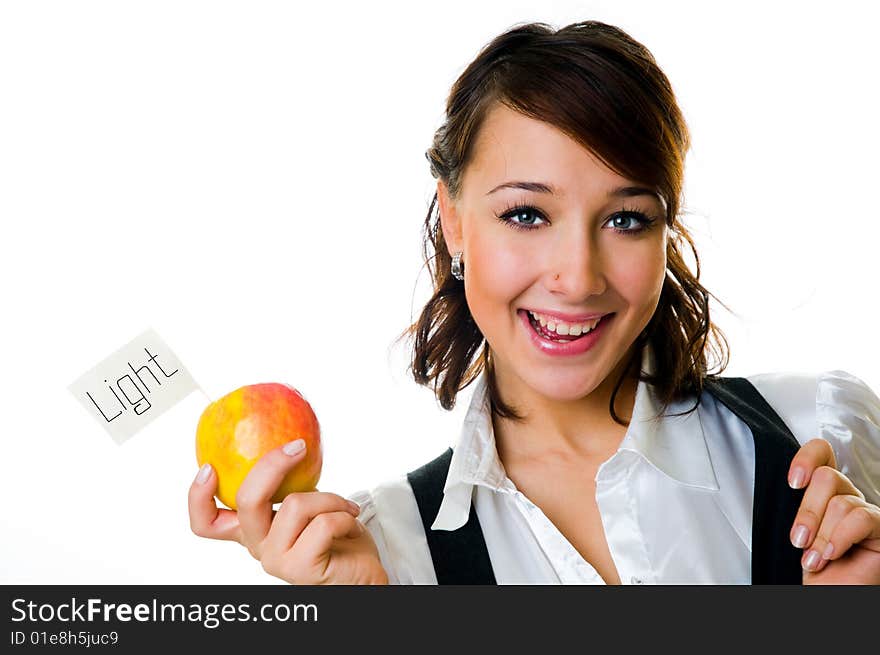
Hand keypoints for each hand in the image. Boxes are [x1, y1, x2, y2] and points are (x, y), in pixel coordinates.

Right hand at [188, 440, 388, 584]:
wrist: (363, 573)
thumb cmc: (338, 536)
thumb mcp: (308, 504)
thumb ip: (291, 483)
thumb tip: (290, 436)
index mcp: (253, 530)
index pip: (206, 523)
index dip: (197, 496)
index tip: (209, 467)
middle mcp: (258, 546)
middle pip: (246, 500)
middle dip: (273, 465)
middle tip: (298, 446)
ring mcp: (276, 559)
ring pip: (296, 504)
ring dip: (330, 497)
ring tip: (344, 506)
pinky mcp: (300, 569)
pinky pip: (324, 523)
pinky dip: (344, 514)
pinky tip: (350, 522)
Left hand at [787, 438, 879, 583]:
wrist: (830, 591)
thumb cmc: (816, 564)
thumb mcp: (801, 529)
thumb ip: (802, 504)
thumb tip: (796, 481)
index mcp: (825, 490)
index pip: (823, 453)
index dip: (807, 458)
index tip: (792, 482)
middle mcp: (848, 495)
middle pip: (826, 478)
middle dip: (807, 512)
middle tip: (799, 540)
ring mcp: (866, 511)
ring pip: (840, 502)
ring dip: (822, 535)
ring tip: (815, 557)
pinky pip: (861, 518)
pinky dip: (840, 537)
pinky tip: (831, 554)